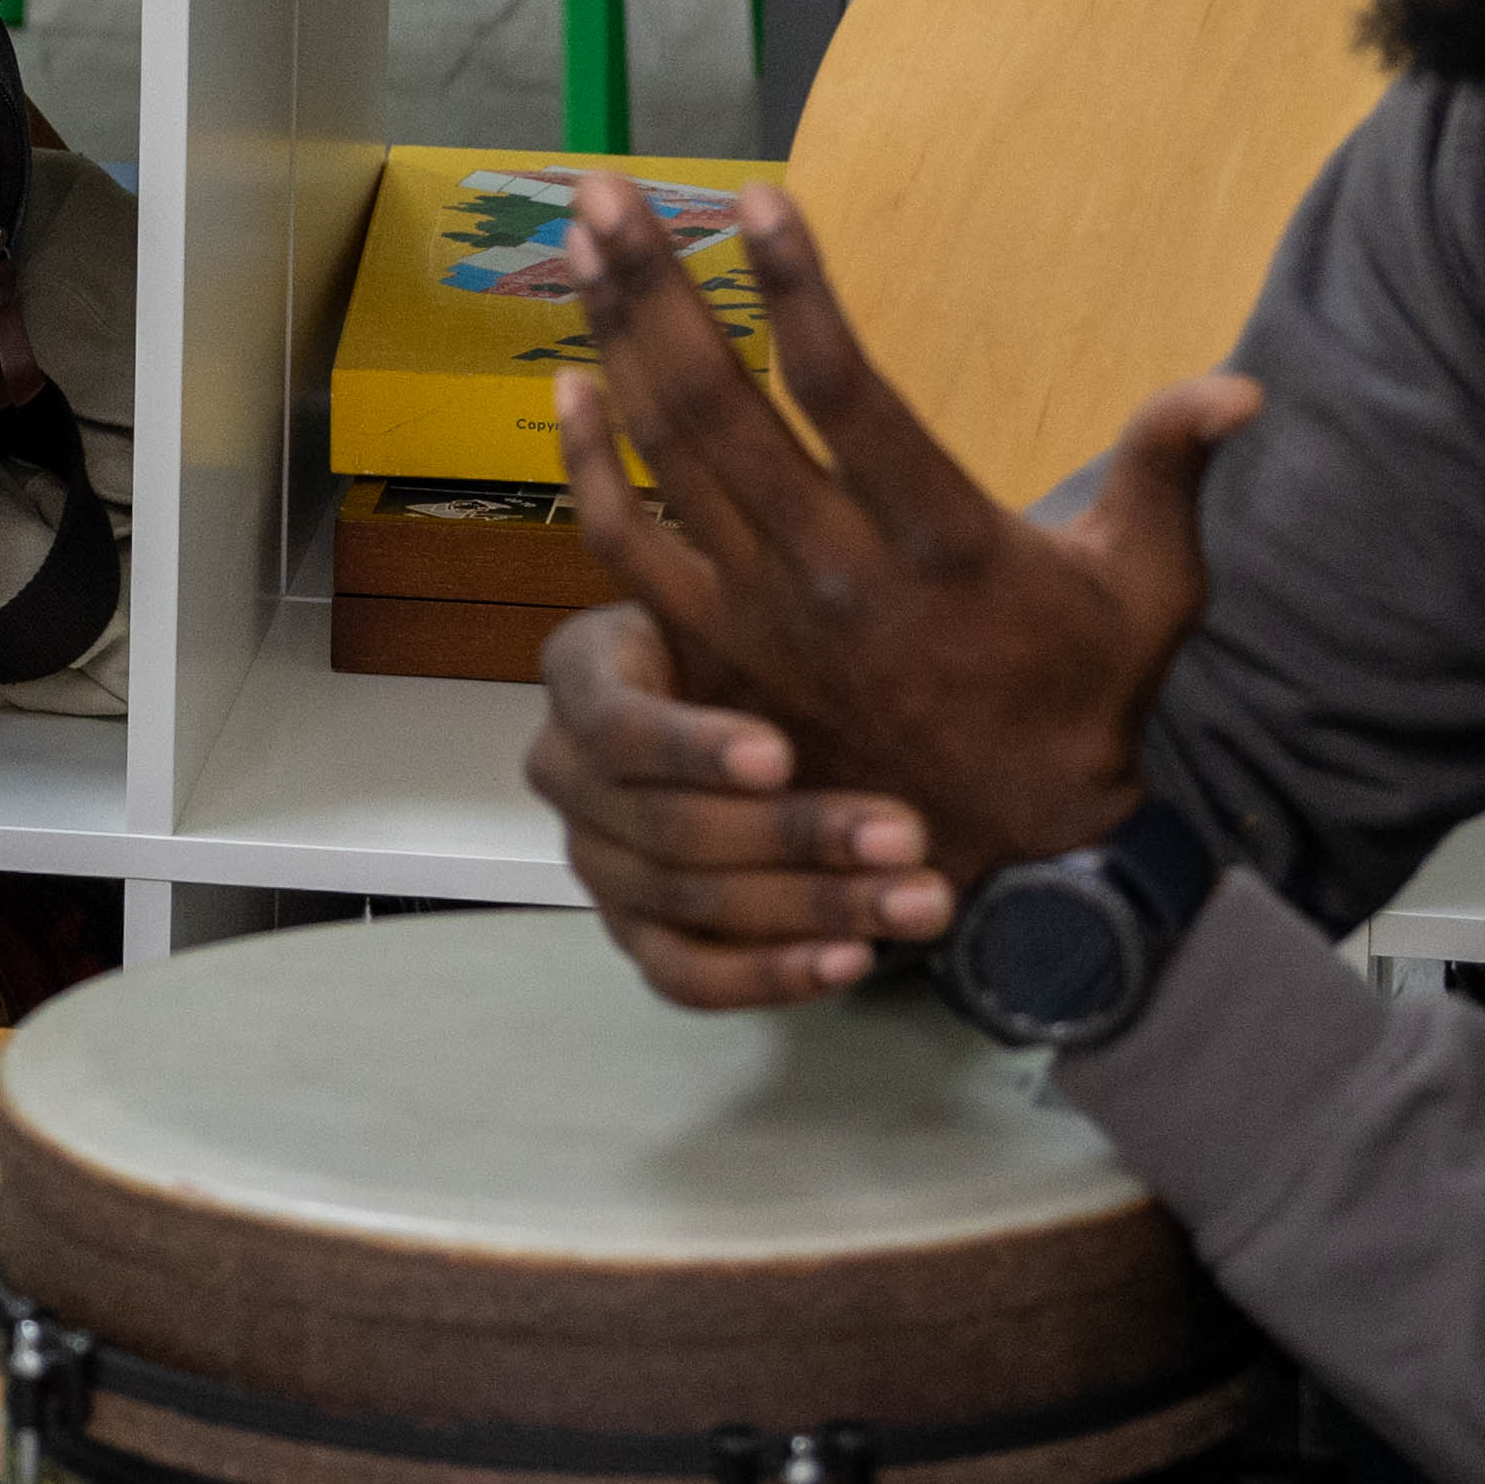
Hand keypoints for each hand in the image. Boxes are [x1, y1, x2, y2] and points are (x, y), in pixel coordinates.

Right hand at [532, 602, 962, 1007]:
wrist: (786, 708)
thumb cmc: (778, 640)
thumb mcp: (759, 593)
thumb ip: (769, 581)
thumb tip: (757, 508)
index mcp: (581, 672)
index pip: (616, 723)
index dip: (694, 747)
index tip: (781, 753)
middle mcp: (566, 770)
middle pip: (664, 826)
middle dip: (794, 835)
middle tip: (906, 833)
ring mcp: (593, 860)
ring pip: (686, 904)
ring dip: (809, 907)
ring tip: (918, 900)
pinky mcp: (633, 931)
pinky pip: (682, 975)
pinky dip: (767, 975)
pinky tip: (850, 960)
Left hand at [533, 171, 1241, 928]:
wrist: (1013, 851)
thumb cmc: (1084, 699)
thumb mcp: (1154, 591)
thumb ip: (1170, 473)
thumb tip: (1242, 384)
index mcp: (940, 540)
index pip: (844, 388)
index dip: (794, 287)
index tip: (754, 197)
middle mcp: (831, 569)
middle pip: (717, 403)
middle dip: (655, 287)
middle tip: (607, 191)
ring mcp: (758, 613)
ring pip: (662, 456)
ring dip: (613, 341)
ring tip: (582, 243)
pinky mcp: (714, 652)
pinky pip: (625, 549)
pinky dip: (587, 466)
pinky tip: (569, 384)